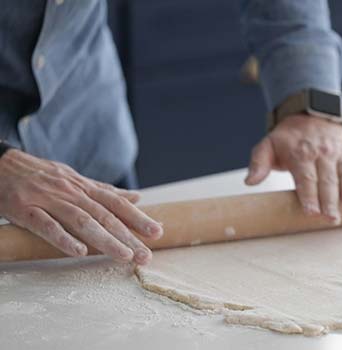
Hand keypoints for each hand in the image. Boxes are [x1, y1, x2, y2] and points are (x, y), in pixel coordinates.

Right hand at [0, 149, 162, 263]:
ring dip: (105, 240)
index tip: (157, 231)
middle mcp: (71, 192)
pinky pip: (46, 225)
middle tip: (146, 254)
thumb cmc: (41, 175)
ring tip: (124, 256)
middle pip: (105, 215)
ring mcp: (48, 200)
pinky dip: (63, 238)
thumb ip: (105, 191)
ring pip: (82, 221)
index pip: (116, 203)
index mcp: (84, 187)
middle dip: (128, 235)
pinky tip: (79, 252)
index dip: (138, 217)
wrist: (1, 164)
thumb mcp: (75, 179)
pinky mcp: (25, 209)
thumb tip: (136, 197)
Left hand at [245, 115, 341, 223]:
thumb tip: (250, 181)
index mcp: (301, 153)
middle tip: (332, 219)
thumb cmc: (288, 138)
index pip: (305, 178)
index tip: (310, 212)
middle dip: (330, 201)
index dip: (308, 195)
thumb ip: (258, 163)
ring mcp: (340, 154)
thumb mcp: (268, 145)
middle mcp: (323, 153)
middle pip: (327, 180)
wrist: (311, 114)